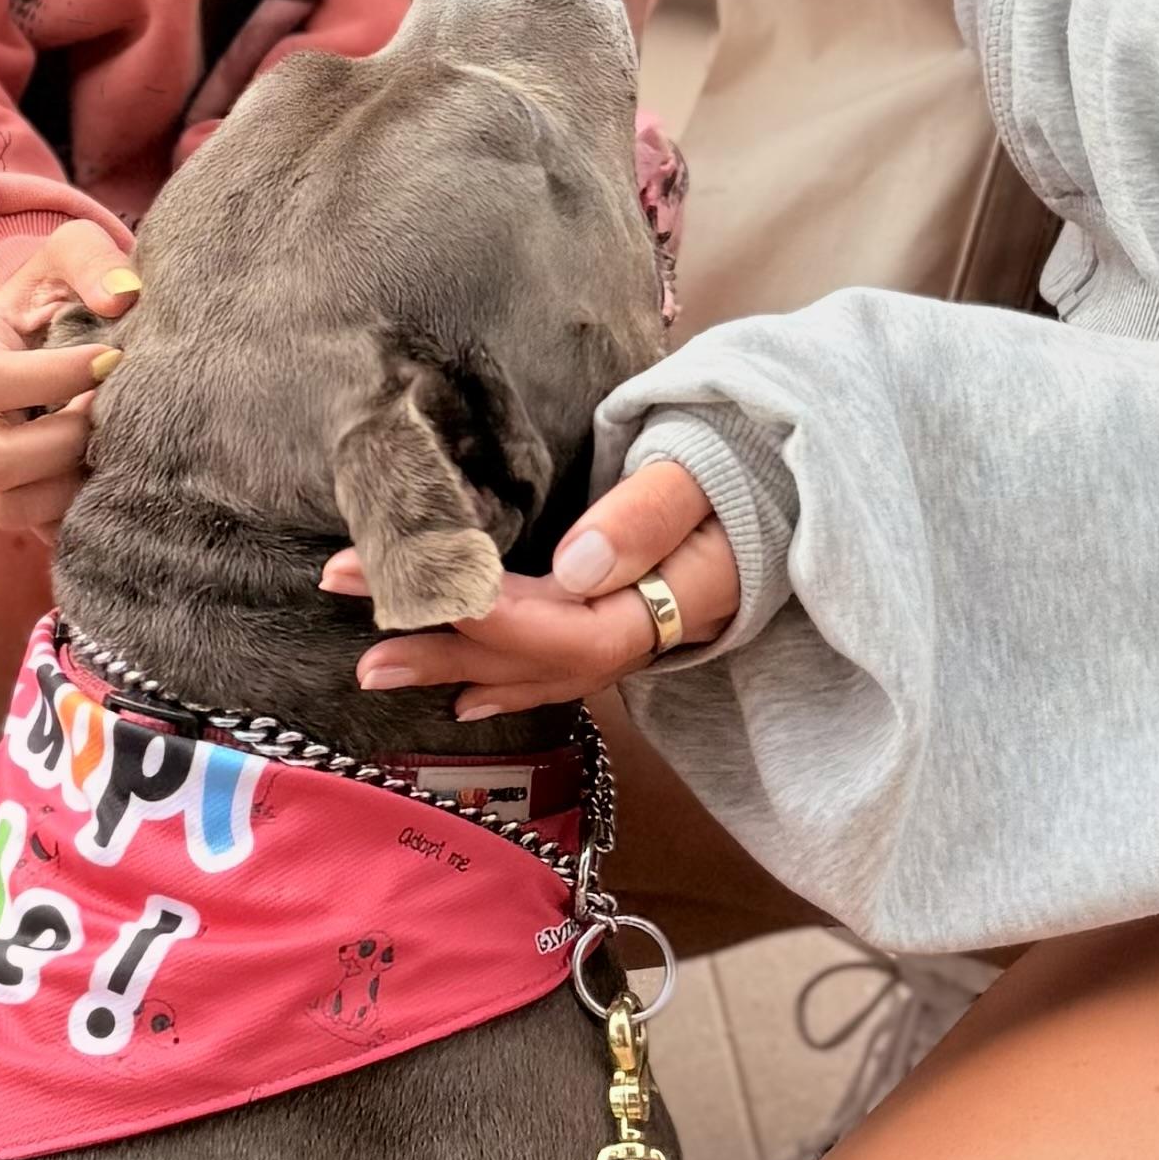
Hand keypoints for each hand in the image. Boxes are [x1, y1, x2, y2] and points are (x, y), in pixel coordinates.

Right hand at [0, 218, 140, 540]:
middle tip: (104, 415)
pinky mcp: (25, 509)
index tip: (112, 359)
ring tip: (110, 446)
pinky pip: (44, 535)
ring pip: (5, 508)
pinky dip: (84, 513)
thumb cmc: (62, 294)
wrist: (65, 337)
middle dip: (56, 441)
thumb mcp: (68, 255)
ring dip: (69, 483)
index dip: (51, 376)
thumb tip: (125, 296)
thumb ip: (90, 259)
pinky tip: (117, 475)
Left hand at [326, 457, 739, 724]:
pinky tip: (461, 698)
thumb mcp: (703, 471)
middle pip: (537, 658)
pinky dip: (503, 680)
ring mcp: (637, 636)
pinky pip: (556, 665)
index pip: (564, 627)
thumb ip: (647, 515)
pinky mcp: (623, 623)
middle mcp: (648, 634)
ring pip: (539, 668)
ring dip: (458, 669)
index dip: (486, 616)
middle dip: (447, 649)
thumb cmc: (745, 461)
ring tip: (380, 672)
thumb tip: (575, 564)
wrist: (793, 477)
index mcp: (669, 602)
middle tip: (365, 652)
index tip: (415, 586)